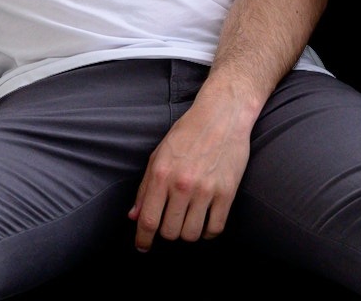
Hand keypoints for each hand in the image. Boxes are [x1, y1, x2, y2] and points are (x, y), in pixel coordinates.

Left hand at [127, 97, 250, 250]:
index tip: (143, 246)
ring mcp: (206, 190)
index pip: (147, 219)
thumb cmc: (188, 133)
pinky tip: (205, 221)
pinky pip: (215, 228)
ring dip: (187, 232)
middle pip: (170, 232)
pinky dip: (208, 232)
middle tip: (170, 222)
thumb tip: (133, 216)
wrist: (222, 115)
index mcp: (162, 174)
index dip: (143, 239)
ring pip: (191, 234)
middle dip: (167, 233)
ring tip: (188, 220)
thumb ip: (144, 187)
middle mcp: (182, 184)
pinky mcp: (227, 192)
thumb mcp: (159, 155)